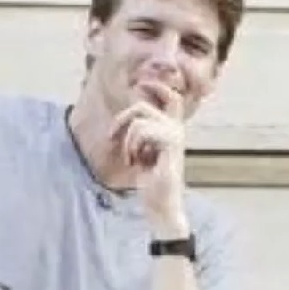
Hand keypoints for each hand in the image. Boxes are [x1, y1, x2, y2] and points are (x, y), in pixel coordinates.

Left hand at [110, 80, 187, 226]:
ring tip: (131, 158)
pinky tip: (135, 162)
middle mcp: (176, 129)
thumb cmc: (151, 183)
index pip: (171, 97)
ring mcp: (175, 136)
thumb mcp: (140, 154)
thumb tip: (122, 119)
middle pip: (142, 106)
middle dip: (121, 120)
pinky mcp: (171, 145)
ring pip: (139, 119)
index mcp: (171, 129)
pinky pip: (141, 130)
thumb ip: (137, 133)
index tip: (141, 83)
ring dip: (127, 140)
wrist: (162, 205)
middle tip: (112, 138)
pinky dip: (132, 146)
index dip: (157, 85)